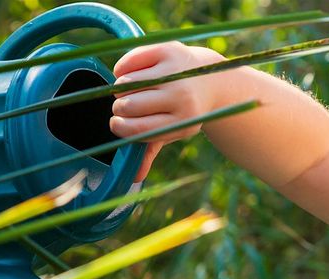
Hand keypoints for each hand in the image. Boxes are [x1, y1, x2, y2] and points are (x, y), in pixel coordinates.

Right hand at [110, 42, 226, 180]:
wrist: (211, 78)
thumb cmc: (185, 109)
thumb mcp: (174, 130)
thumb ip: (152, 150)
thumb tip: (134, 177)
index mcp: (181, 121)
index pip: (138, 129)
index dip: (120, 127)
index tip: (116, 123)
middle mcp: (180, 96)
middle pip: (128, 105)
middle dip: (119, 108)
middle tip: (124, 106)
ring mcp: (174, 71)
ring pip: (125, 83)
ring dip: (120, 89)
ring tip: (129, 91)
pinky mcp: (167, 51)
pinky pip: (129, 61)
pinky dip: (122, 69)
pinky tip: (130, 74)